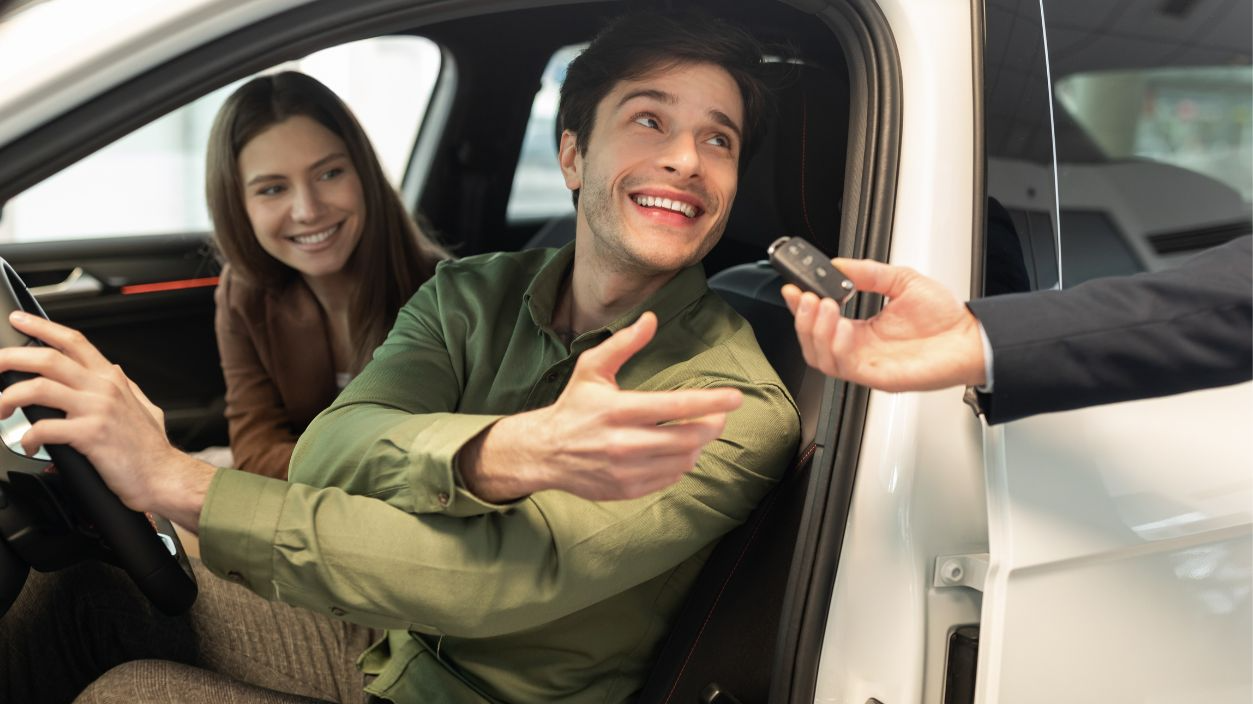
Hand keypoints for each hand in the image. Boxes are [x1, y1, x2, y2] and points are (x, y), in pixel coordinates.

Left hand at [0, 312, 214, 530]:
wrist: (163, 475)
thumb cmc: (151, 449)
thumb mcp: (144, 407)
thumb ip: (125, 387)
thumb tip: (114, 371)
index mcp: (112, 379)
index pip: (73, 341)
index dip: (42, 327)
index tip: (19, 320)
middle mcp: (103, 388)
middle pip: (48, 359)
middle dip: (11, 358)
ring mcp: (97, 410)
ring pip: (39, 388)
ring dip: (9, 397)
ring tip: (0, 409)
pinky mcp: (90, 435)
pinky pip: (45, 428)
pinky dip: (29, 437)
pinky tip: (30, 444)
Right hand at [460, 312, 742, 500]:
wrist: (545, 451)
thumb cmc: (574, 406)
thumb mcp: (591, 368)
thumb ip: (623, 344)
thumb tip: (651, 319)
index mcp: (617, 409)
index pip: (675, 406)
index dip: (710, 402)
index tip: (736, 397)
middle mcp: (623, 442)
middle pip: (687, 438)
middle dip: (712, 425)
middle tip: (720, 415)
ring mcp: (625, 470)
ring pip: (682, 461)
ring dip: (698, 445)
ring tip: (698, 432)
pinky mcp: (626, 489)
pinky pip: (669, 479)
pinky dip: (681, 464)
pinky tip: (677, 451)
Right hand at [782, 258, 986, 391]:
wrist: (971, 339)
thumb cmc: (945, 319)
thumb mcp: (902, 281)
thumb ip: (869, 273)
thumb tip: (839, 264)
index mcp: (863, 330)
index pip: (820, 322)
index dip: (802, 307)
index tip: (794, 288)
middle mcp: (860, 349)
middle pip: (812, 342)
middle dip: (802, 318)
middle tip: (807, 297)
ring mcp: (867, 364)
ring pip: (820, 357)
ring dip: (815, 331)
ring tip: (823, 306)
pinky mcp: (877, 376)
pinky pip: (843, 367)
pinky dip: (835, 345)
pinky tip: (841, 326)